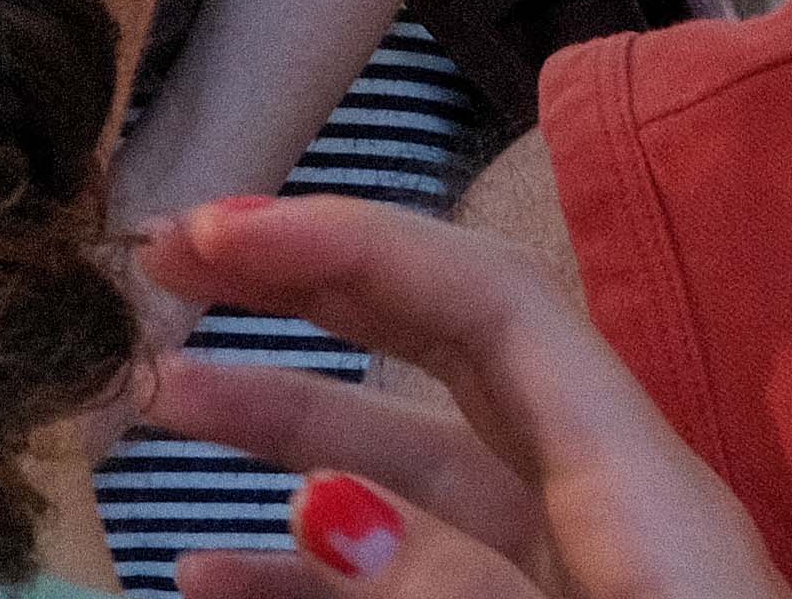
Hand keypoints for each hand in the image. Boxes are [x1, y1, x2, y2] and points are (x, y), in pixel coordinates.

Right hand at [139, 199, 789, 598]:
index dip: (351, 244)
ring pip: (413, 470)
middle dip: (308, 297)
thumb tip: (328, 505)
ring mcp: (578, 575)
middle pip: (444, 356)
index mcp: (635, 480)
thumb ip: (461, 591)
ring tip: (156, 405)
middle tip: (169, 262)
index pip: (485, 304)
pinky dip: (309, 572)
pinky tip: (207, 579)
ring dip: (284, 430)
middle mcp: (605, 504)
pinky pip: (416, 580)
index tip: (215, 230)